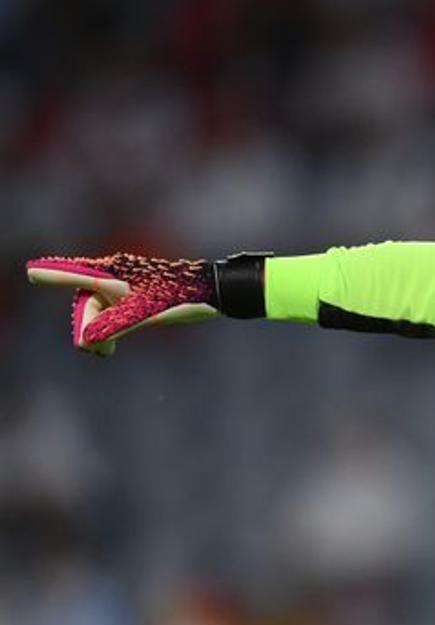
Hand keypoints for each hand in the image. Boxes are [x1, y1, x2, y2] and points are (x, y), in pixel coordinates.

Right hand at [26, 253, 217, 355]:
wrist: (212, 293)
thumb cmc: (180, 298)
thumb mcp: (143, 315)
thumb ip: (112, 325)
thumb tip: (86, 340)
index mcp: (114, 275)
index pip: (76, 276)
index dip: (54, 276)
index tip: (32, 272)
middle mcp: (117, 275)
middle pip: (86, 302)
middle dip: (87, 327)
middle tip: (100, 352)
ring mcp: (127, 285)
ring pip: (99, 310)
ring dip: (98, 332)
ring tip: (106, 352)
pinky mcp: (138, 294)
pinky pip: (112, 313)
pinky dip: (108, 329)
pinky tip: (110, 346)